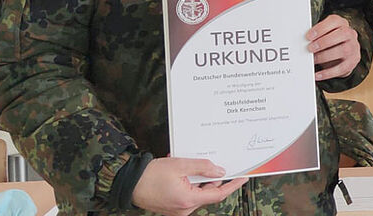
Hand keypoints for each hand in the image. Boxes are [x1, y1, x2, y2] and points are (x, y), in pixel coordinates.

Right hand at [130, 157, 246, 215]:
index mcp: (188, 200)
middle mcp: (184, 208)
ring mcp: (177, 209)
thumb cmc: (151, 175)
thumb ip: (202, 167)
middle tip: (215, 162)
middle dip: (212, 178)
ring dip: (198, 179)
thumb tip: (220, 170)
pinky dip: (189, 182)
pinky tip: (182, 170)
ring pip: (197, 192)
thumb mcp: (180, 165)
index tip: (243, 177)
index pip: (218, 194)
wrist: (129, 183)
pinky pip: (187, 194)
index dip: (232, 185)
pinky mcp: (172, 206)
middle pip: (208, 193)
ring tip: (190, 163)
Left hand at [306, 14, 361, 80]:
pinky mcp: (353, 61)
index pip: (334, 21)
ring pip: (343, 50)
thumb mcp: (325, 34)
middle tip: (310, 48)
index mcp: (341, 24)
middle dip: (324, 42)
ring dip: (325, 56)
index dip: (321, 28)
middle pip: (342, 34)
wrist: (344, 54)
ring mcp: (354, 48)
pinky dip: (328, 73)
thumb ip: (316, 35)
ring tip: (314, 59)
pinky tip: (318, 75)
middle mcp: (350, 34)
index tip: (309, 36)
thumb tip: (301, 42)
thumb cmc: (331, 42)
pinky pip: (342, 68)